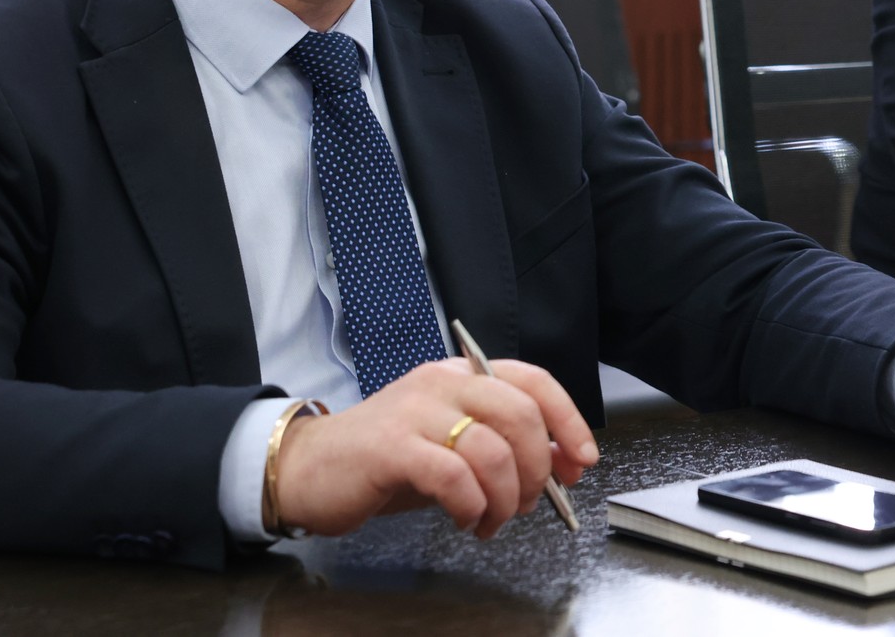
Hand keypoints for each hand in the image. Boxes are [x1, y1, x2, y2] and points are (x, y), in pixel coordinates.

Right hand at [273, 357, 597, 538]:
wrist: (312, 468)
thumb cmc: (388, 460)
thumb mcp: (455, 446)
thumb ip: (505, 446)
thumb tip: (563, 461)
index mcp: (463, 373)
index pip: (533, 381)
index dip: (567, 419)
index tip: (582, 460)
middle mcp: (443, 382)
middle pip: (520, 414)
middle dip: (538, 468)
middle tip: (531, 503)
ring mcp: (416, 411)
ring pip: (492, 450)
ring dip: (506, 498)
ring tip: (493, 520)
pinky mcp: (392, 447)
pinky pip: (454, 476)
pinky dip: (471, 505)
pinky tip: (465, 519)